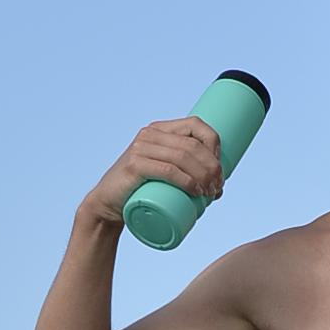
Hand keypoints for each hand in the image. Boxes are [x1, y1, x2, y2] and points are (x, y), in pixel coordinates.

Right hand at [82, 116, 224, 225]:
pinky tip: (196, 191)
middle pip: (192, 144)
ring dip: (203, 175)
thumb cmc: (142, 191)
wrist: (109, 205)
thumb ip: (186, 173)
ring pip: (183, 157)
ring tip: (210, 193)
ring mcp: (141, 148)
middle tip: (217, 188)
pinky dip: (186, 181)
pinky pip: (167, 170)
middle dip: (212, 166)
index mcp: (160, 130)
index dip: (214, 144)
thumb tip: (219, 187)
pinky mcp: (134, 166)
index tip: (221, 169)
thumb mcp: (163, 173)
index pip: (196, 124)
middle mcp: (150, 134)